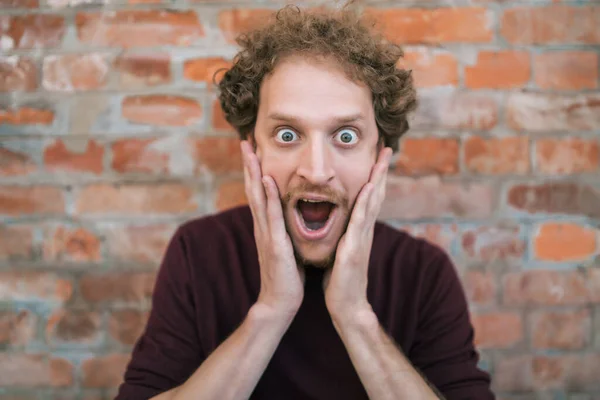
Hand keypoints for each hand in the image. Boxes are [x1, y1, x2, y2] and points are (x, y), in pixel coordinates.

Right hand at [241, 140, 304, 319]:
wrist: (279, 302)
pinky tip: (267, 180)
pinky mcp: (275, 245)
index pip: (259, 193)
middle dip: (249, 164)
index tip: (254, 149)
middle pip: (253, 189)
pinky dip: (269, 197)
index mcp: (266, 227)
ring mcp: (266, 235)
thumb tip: (287, 215)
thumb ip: (282, 230)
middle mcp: (262, 227)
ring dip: (253, 173)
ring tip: (250, 151)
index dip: (255, 170)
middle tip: (245, 140)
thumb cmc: (285, 276)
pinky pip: (272, 217)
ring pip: (258, 198)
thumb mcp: (284, 247)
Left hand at [323, 147, 391, 323]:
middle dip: (381, 171)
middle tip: (386, 147)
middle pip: (376, 194)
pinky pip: (361, 222)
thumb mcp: (342, 251)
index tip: (375, 157)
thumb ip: (345, 235)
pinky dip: (367, 203)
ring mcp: (362, 239)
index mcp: (359, 230)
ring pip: (373, 203)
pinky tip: (370, 188)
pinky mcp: (355, 249)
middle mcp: (364, 231)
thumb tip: (340, 222)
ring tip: (382, 159)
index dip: (373, 176)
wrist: (346, 305)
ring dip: (378, 179)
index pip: (368, 198)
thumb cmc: (341, 280)